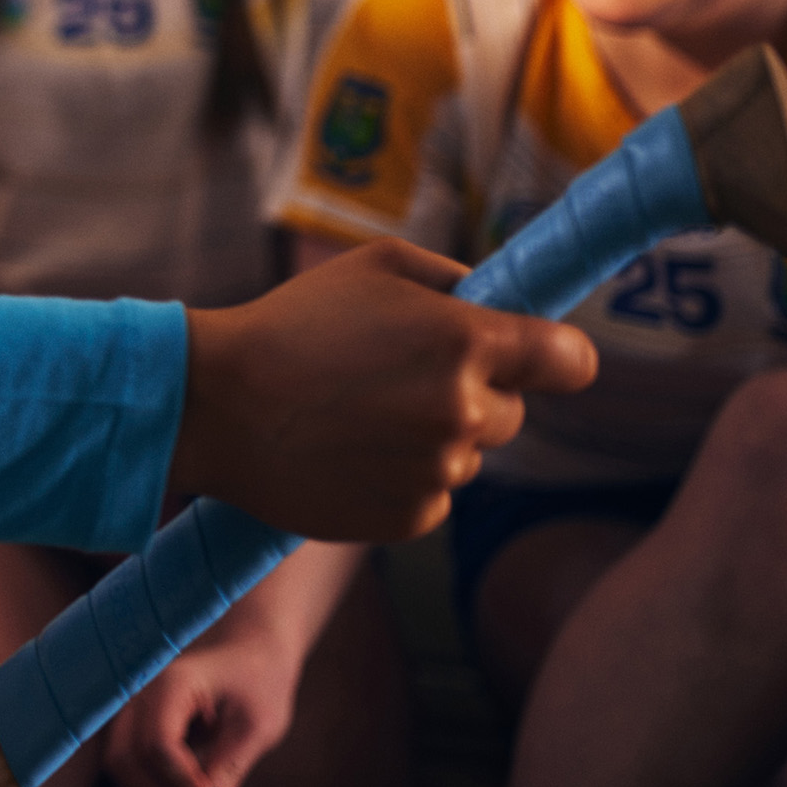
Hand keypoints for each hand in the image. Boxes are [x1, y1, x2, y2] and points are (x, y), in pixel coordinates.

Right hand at [100, 633, 301, 786]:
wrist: (250, 653)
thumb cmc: (259, 681)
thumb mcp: (256, 727)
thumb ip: (226, 768)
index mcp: (170, 684)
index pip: (157, 745)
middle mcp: (139, 698)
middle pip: (127, 763)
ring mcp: (134, 714)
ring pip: (126, 773)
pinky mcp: (139, 731)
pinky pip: (139, 772)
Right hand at [171, 237, 596, 539]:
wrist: (215, 406)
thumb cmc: (289, 325)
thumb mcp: (373, 267)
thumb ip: (451, 279)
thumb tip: (495, 304)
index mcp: (467, 341)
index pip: (572, 361)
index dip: (557, 358)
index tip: (538, 360)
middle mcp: (464, 411)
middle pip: (513, 414)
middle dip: (472, 396)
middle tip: (397, 381)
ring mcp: (439, 472)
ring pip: (465, 457)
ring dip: (429, 440)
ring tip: (355, 417)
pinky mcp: (410, 520)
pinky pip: (430, 498)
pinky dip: (399, 481)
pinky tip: (346, 454)